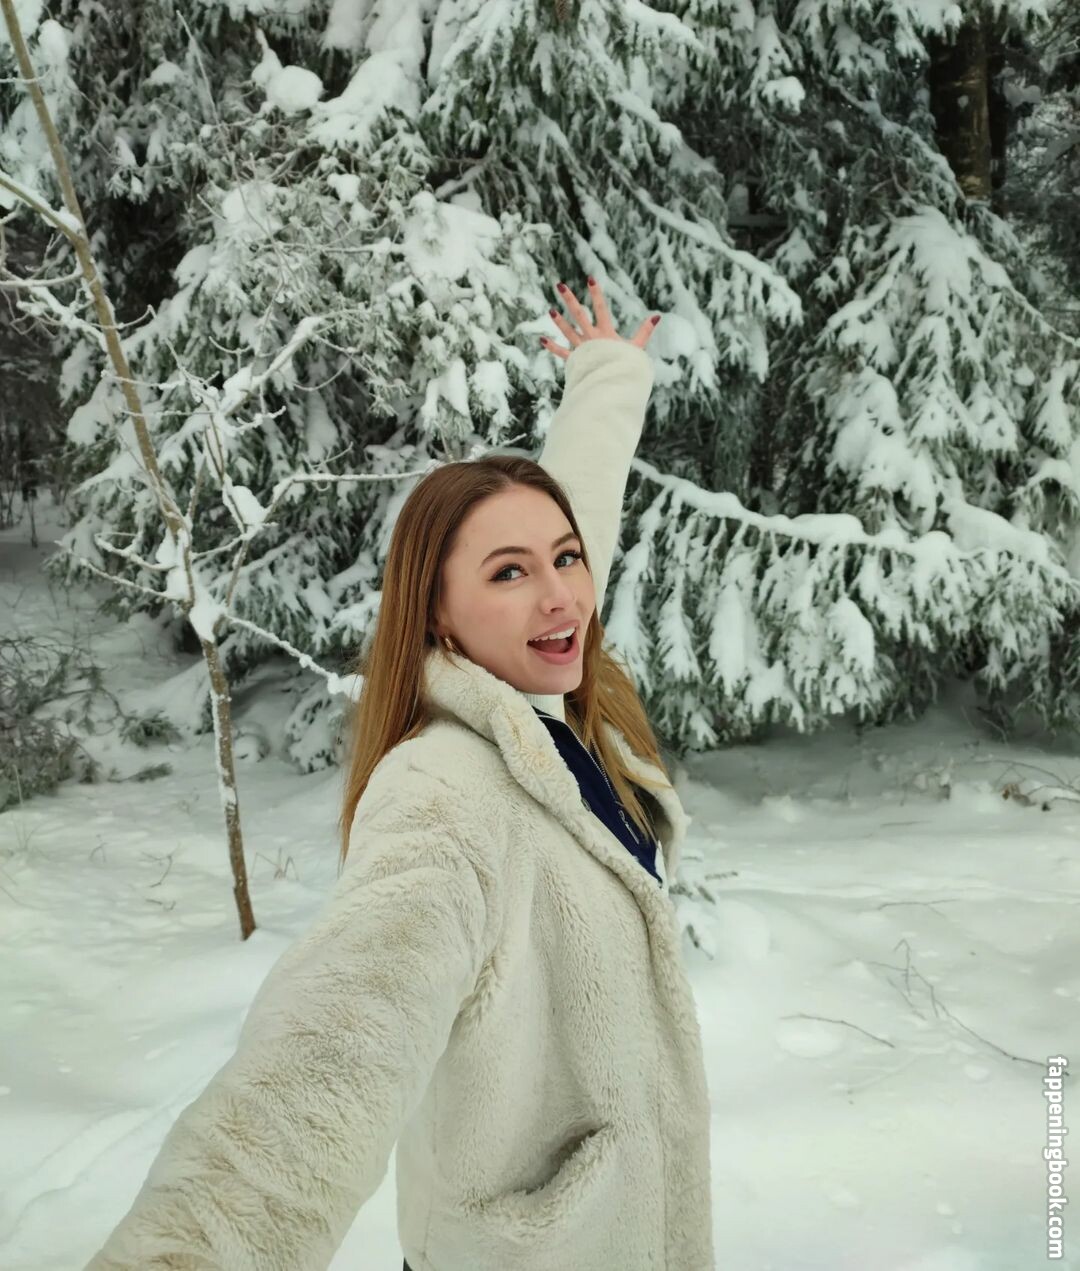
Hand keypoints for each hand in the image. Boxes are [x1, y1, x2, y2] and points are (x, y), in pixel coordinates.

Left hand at [540, 277, 660, 360]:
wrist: (614, 387)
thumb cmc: (627, 367)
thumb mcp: (637, 348)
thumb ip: (645, 331)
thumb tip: (657, 316)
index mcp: (606, 334)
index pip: (601, 309)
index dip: (596, 294)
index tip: (590, 279)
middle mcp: (591, 338)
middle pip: (579, 315)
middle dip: (569, 299)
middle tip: (559, 286)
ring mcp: (582, 349)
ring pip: (568, 332)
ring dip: (559, 321)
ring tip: (551, 311)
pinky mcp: (575, 361)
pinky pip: (562, 354)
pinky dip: (552, 347)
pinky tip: (542, 340)